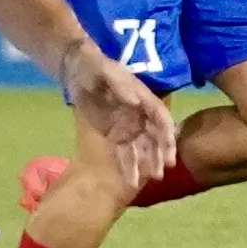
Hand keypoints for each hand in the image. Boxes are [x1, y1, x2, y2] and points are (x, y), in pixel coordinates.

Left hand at [63, 48, 179, 192]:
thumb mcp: (104, 70)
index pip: (160, 117)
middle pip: (155, 136)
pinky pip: (124, 153)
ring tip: (152, 179)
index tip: (169, 149)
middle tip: (162, 170)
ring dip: (148, 163)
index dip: (167, 133)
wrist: (77, 71)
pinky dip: (129, 166)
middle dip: (161, 153)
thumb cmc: (93, 66)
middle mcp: (140, 115)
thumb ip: (121, 85)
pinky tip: (132, 181)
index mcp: (143, 97)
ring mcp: (129, 126)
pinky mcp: (115, 135)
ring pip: (143, 148)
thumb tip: (136, 102)